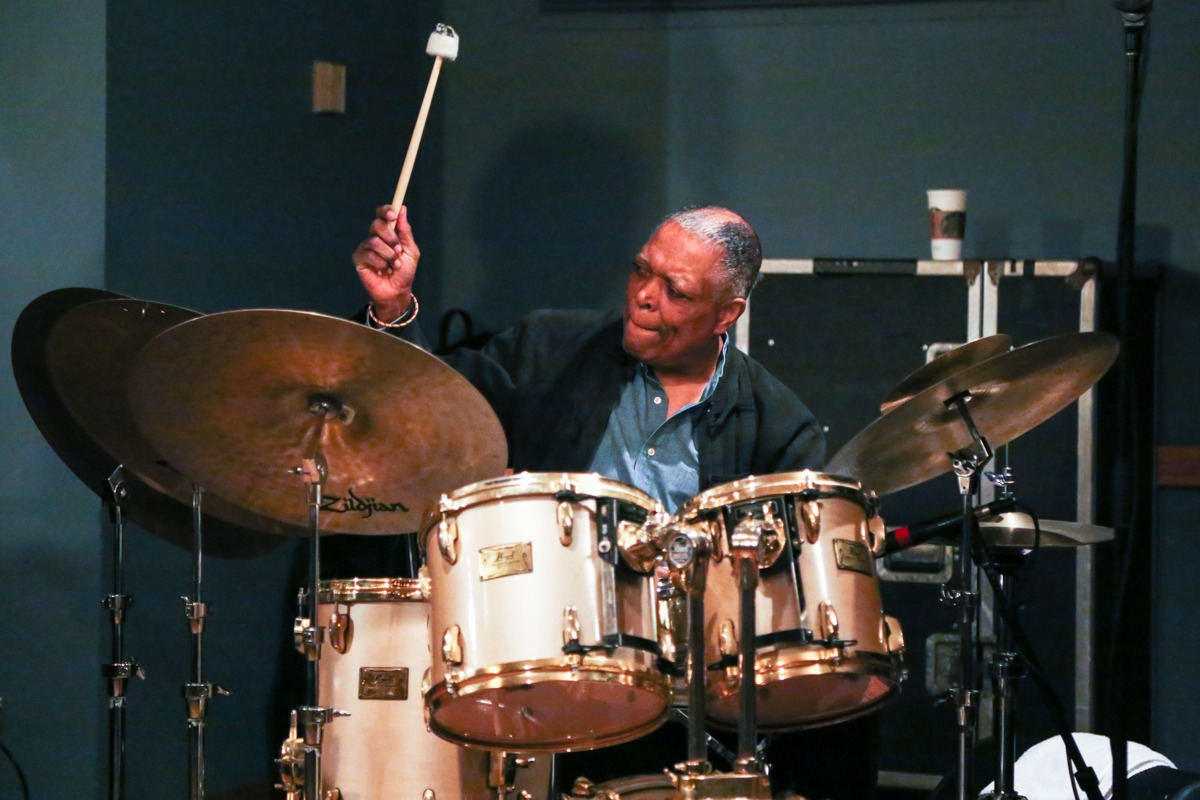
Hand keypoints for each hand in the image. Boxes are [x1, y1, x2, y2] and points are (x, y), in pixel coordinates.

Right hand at [353, 205, 420, 319]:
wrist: (398, 291)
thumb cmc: (405, 271)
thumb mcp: (410, 250)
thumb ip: (405, 231)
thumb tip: (402, 208)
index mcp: (388, 233)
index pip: (382, 215)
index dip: (386, 211)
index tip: (393, 215)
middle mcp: (375, 237)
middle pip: (377, 225)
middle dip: (390, 237)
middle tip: (398, 249)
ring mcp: (365, 247)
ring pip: (374, 241)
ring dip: (388, 254)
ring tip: (394, 265)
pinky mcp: (359, 259)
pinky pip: (368, 254)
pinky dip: (379, 263)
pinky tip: (383, 270)